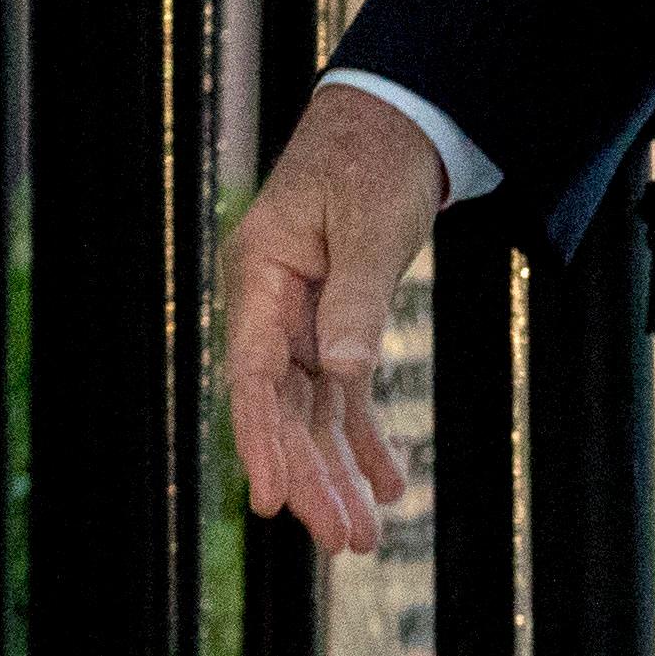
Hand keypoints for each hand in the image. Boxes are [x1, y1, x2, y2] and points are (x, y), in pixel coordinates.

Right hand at [224, 84, 448, 554]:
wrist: (397, 115)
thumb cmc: (376, 155)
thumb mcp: (373, 224)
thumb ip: (357, 299)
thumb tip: (344, 374)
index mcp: (261, 270)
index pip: (257, 372)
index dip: (264, 440)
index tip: (275, 500)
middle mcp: (271, 303)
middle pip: (285, 405)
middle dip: (313, 475)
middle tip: (344, 540)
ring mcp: (299, 316)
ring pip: (313, 409)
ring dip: (338, 470)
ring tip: (364, 535)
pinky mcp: (333, 322)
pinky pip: (343, 391)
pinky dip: (363, 436)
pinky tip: (386, 483)